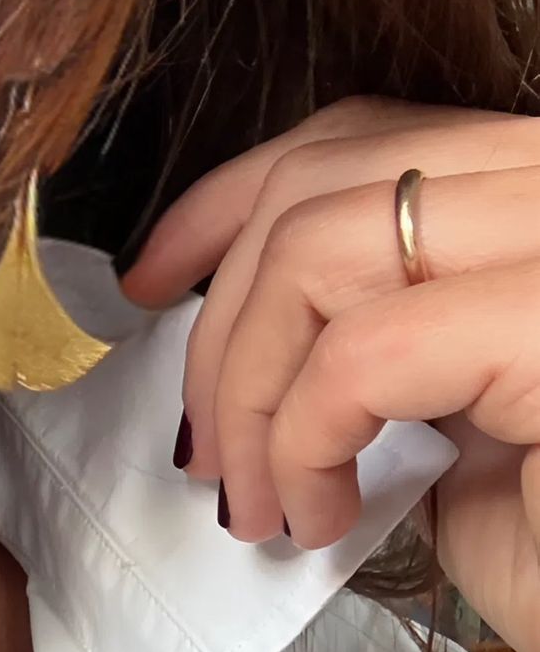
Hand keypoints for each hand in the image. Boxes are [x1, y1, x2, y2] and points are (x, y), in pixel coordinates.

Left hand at [117, 95, 539, 651]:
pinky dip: (301, 442)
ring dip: (247, 389)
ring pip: (322, 246)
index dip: (229, 199)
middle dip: (222, 325)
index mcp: (539, 199)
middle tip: (207, 450)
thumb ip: (381, 347)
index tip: (151, 285)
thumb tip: (254, 342)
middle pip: (322, 181)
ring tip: (260, 500)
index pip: (366, 137)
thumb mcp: (455, 422)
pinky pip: (362, 353)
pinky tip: (322, 515)